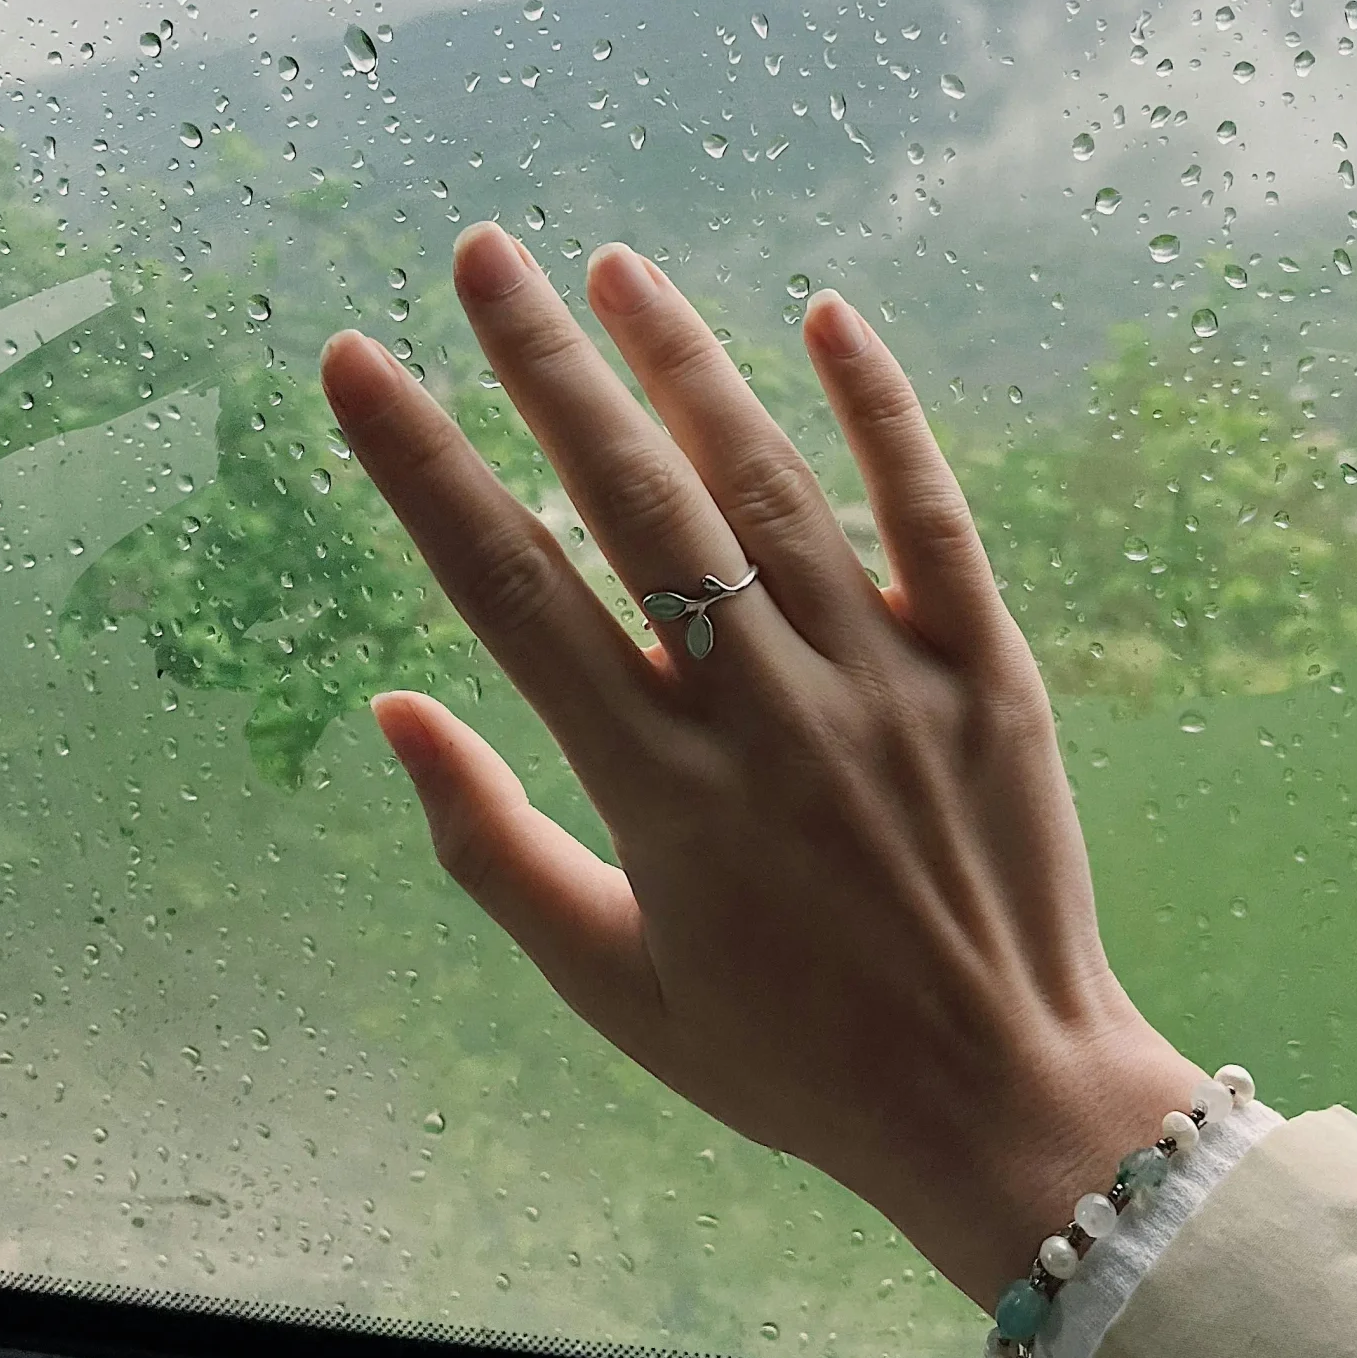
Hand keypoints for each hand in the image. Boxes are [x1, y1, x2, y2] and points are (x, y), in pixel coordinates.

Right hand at [320, 226, 1201, 1315]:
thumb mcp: (609, 984)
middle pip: (634, 499)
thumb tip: (391, 710)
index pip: (508, 587)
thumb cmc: (789, 1058)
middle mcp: (762, 708)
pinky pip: (930, 515)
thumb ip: (490, 846)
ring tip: (612, 265)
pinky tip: (829, 314)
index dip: (420, 464)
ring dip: (686, 361)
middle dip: (543, 363)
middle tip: (481, 253)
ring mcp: (882, 679)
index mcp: (656, 785)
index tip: (353, 365)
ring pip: (771, 482)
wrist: (1003, 1104)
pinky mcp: (988, 670)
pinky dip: (883, 411)